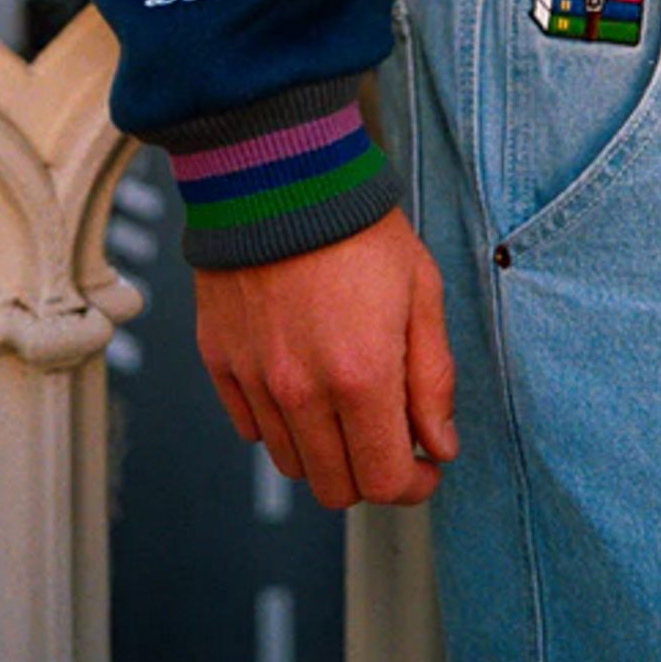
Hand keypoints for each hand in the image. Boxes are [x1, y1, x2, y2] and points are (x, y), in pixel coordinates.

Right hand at [193, 208, 457, 509]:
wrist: (279, 175)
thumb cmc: (358, 225)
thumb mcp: (422, 291)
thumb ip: (433, 377)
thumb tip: (439, 445)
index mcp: (361, 378)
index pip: (383, 482)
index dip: (412, 486)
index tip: (424, 466)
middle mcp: (302, 392)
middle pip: (334, 487)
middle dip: (370, 474)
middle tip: (389, 437)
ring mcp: (256, 380)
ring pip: (291, 463)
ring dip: (325, 451)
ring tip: (345, 403)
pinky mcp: (221, 362)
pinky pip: (250, 426)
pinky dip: (280, 422)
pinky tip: (303, 382)